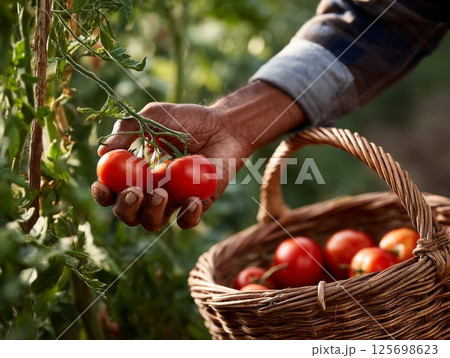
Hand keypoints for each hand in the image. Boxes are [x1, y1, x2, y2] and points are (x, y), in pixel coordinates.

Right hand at [91, 81, 304, 230]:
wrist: (224, 126)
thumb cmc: (187, 120)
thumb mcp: (154, 117)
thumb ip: (128, 130)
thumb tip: (103, 152)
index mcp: (136, 173)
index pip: (112, 192)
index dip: (103, 194)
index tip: (102, 186)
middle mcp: (151, 191)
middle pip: (128, 214)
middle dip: (125, 208)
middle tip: (135, 191)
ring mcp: (174, 200)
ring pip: (152, 223)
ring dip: (152, 213)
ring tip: (162, 192)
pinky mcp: (197, 205)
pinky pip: (186, 222)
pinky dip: (186, 215)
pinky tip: (192, 199)